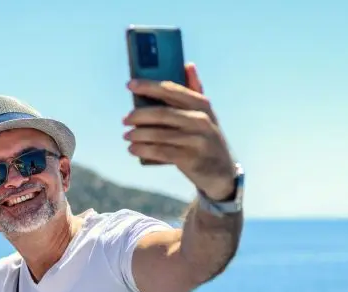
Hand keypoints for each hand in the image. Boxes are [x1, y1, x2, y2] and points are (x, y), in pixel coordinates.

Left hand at [123, 63, 236, 200]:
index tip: (130, 84)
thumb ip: (195, 91)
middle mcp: (201, 120)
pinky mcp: (190, 159)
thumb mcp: (205, 114)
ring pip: (158, 134)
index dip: (149, 86)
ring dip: (138, 134)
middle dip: (138, 115)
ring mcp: (196, 140)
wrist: (222, 171)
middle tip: (124, 119)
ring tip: (126, 135)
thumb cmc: (206, 138)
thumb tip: (188, 65)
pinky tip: (132, 149)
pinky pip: (160, 152)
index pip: (171, 90)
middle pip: (161, 113)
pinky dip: (143, 149)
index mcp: (202, 104)